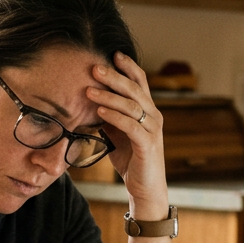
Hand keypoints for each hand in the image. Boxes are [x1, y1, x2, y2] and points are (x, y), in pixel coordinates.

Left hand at [88, 52, 169, 219]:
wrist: (145, 189)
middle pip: (134, 89)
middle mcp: (154, 116)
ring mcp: (153, 130)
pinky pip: (131, 126)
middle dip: (114, 77)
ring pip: (131, 106)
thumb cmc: (131, 161)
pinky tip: (100, 113)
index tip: (112, 53)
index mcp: (148, 110)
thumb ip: (110, 118)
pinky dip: (115, 117)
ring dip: (109, 97)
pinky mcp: (148, 145)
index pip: (140, 82)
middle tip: (94, 68)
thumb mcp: (118, 134)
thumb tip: (90, 102)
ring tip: (89, 90)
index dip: (128, 67)